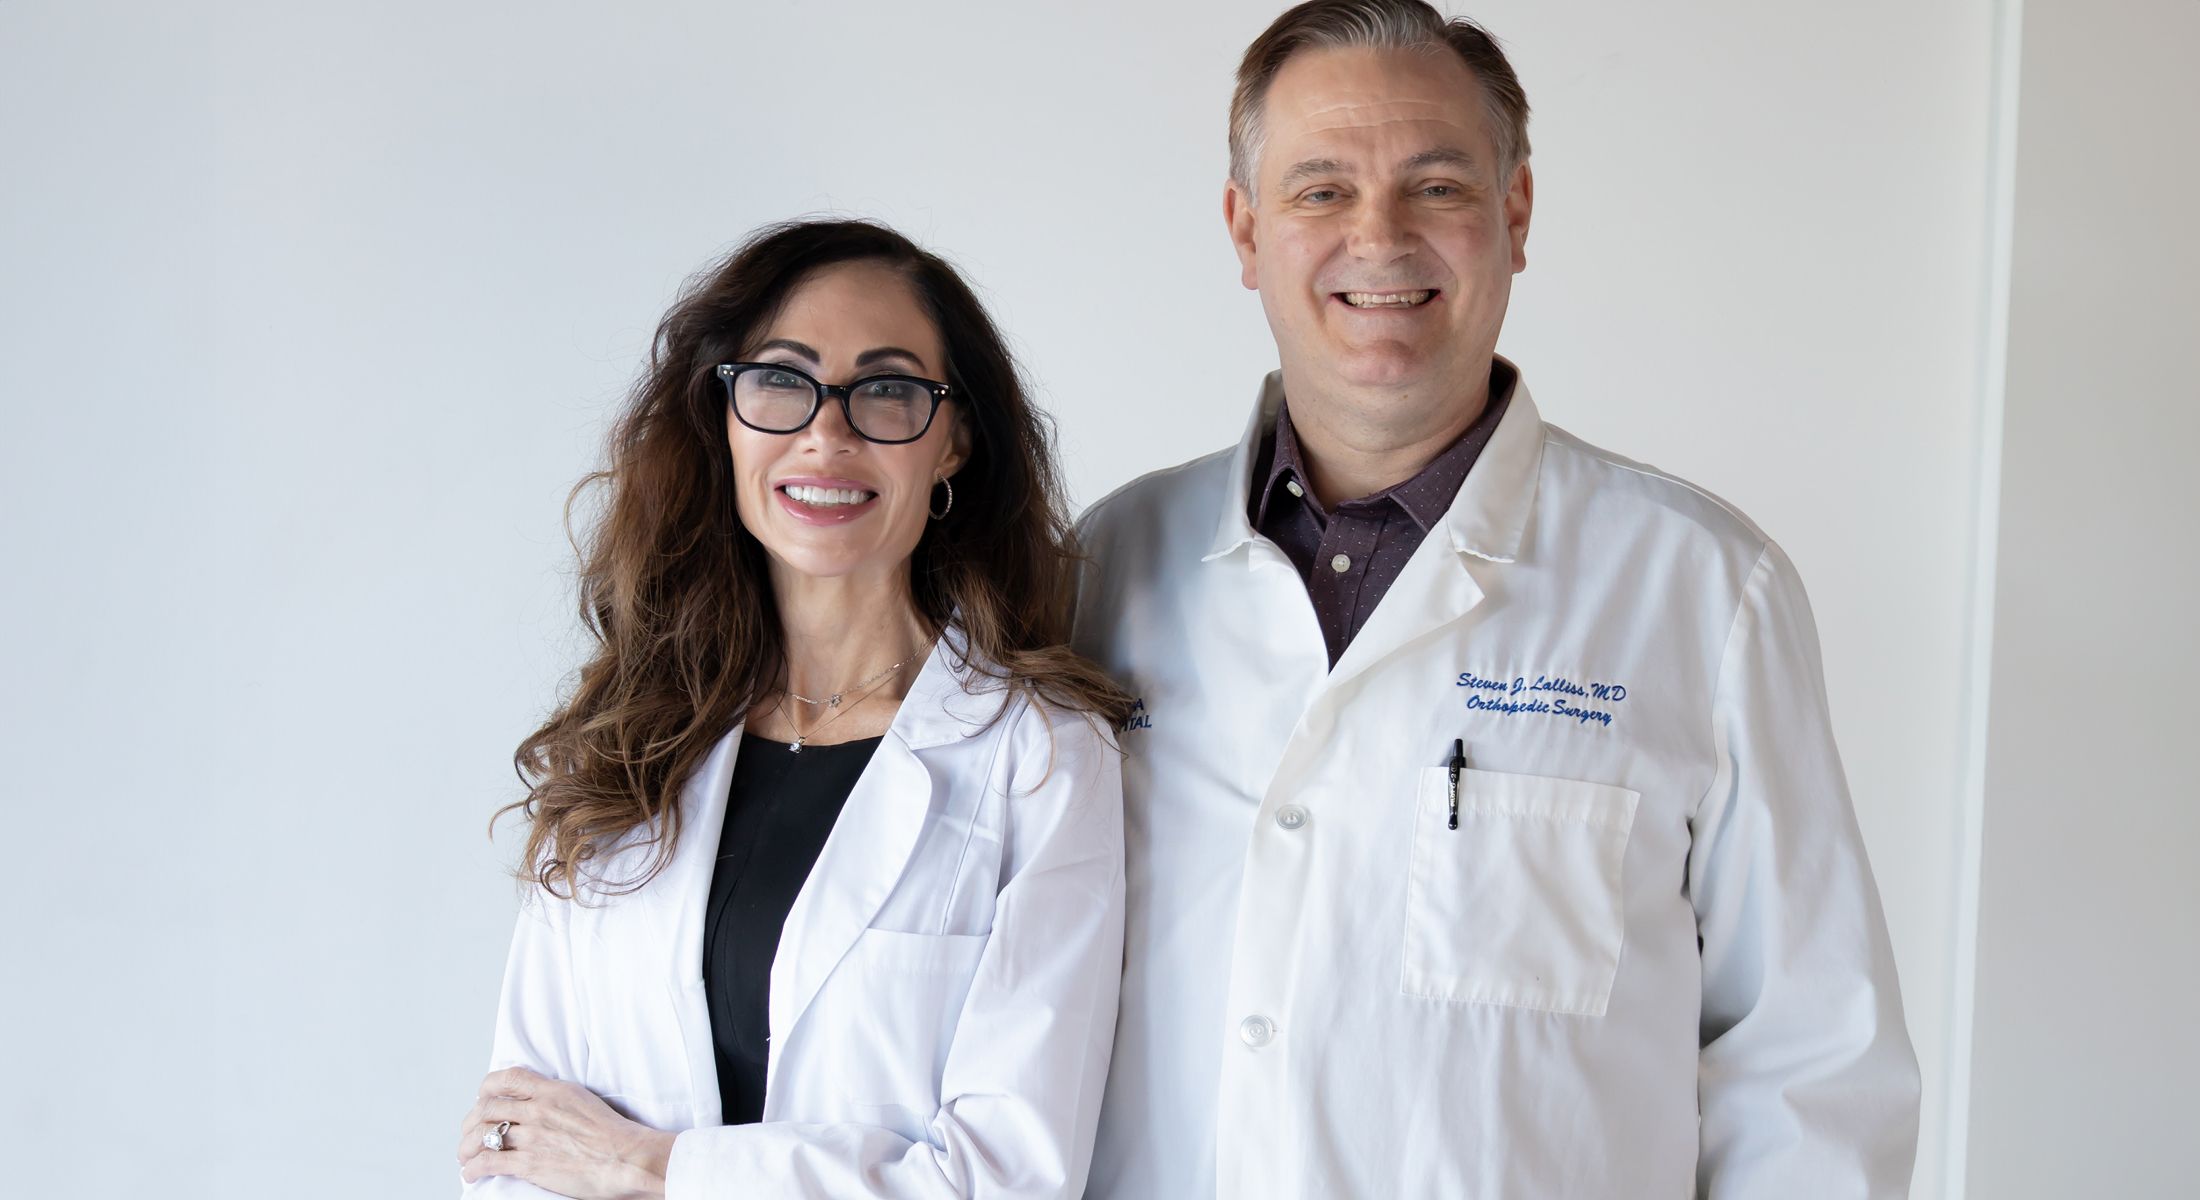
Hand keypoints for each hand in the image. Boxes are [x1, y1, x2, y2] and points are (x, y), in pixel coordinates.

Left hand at [456, 1067, 675, 1199]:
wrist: (627, 1158)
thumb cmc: (614, 1136)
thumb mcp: (584, 1101)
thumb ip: (558, 1099)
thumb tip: (544, 1104)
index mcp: (553, 1091)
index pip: (507, 1078)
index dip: (487, 1088)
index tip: (482, 1098)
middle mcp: (538, 1109)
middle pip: (488, 1108)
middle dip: (472, 1122)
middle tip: (469, 1132)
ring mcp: (532, 1136)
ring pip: (482, 1135)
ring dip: (466, 1147)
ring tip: (465, 1156)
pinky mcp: (530, 1163)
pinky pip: (489, 1162)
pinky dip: (473, 1168)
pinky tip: (471, 1173)